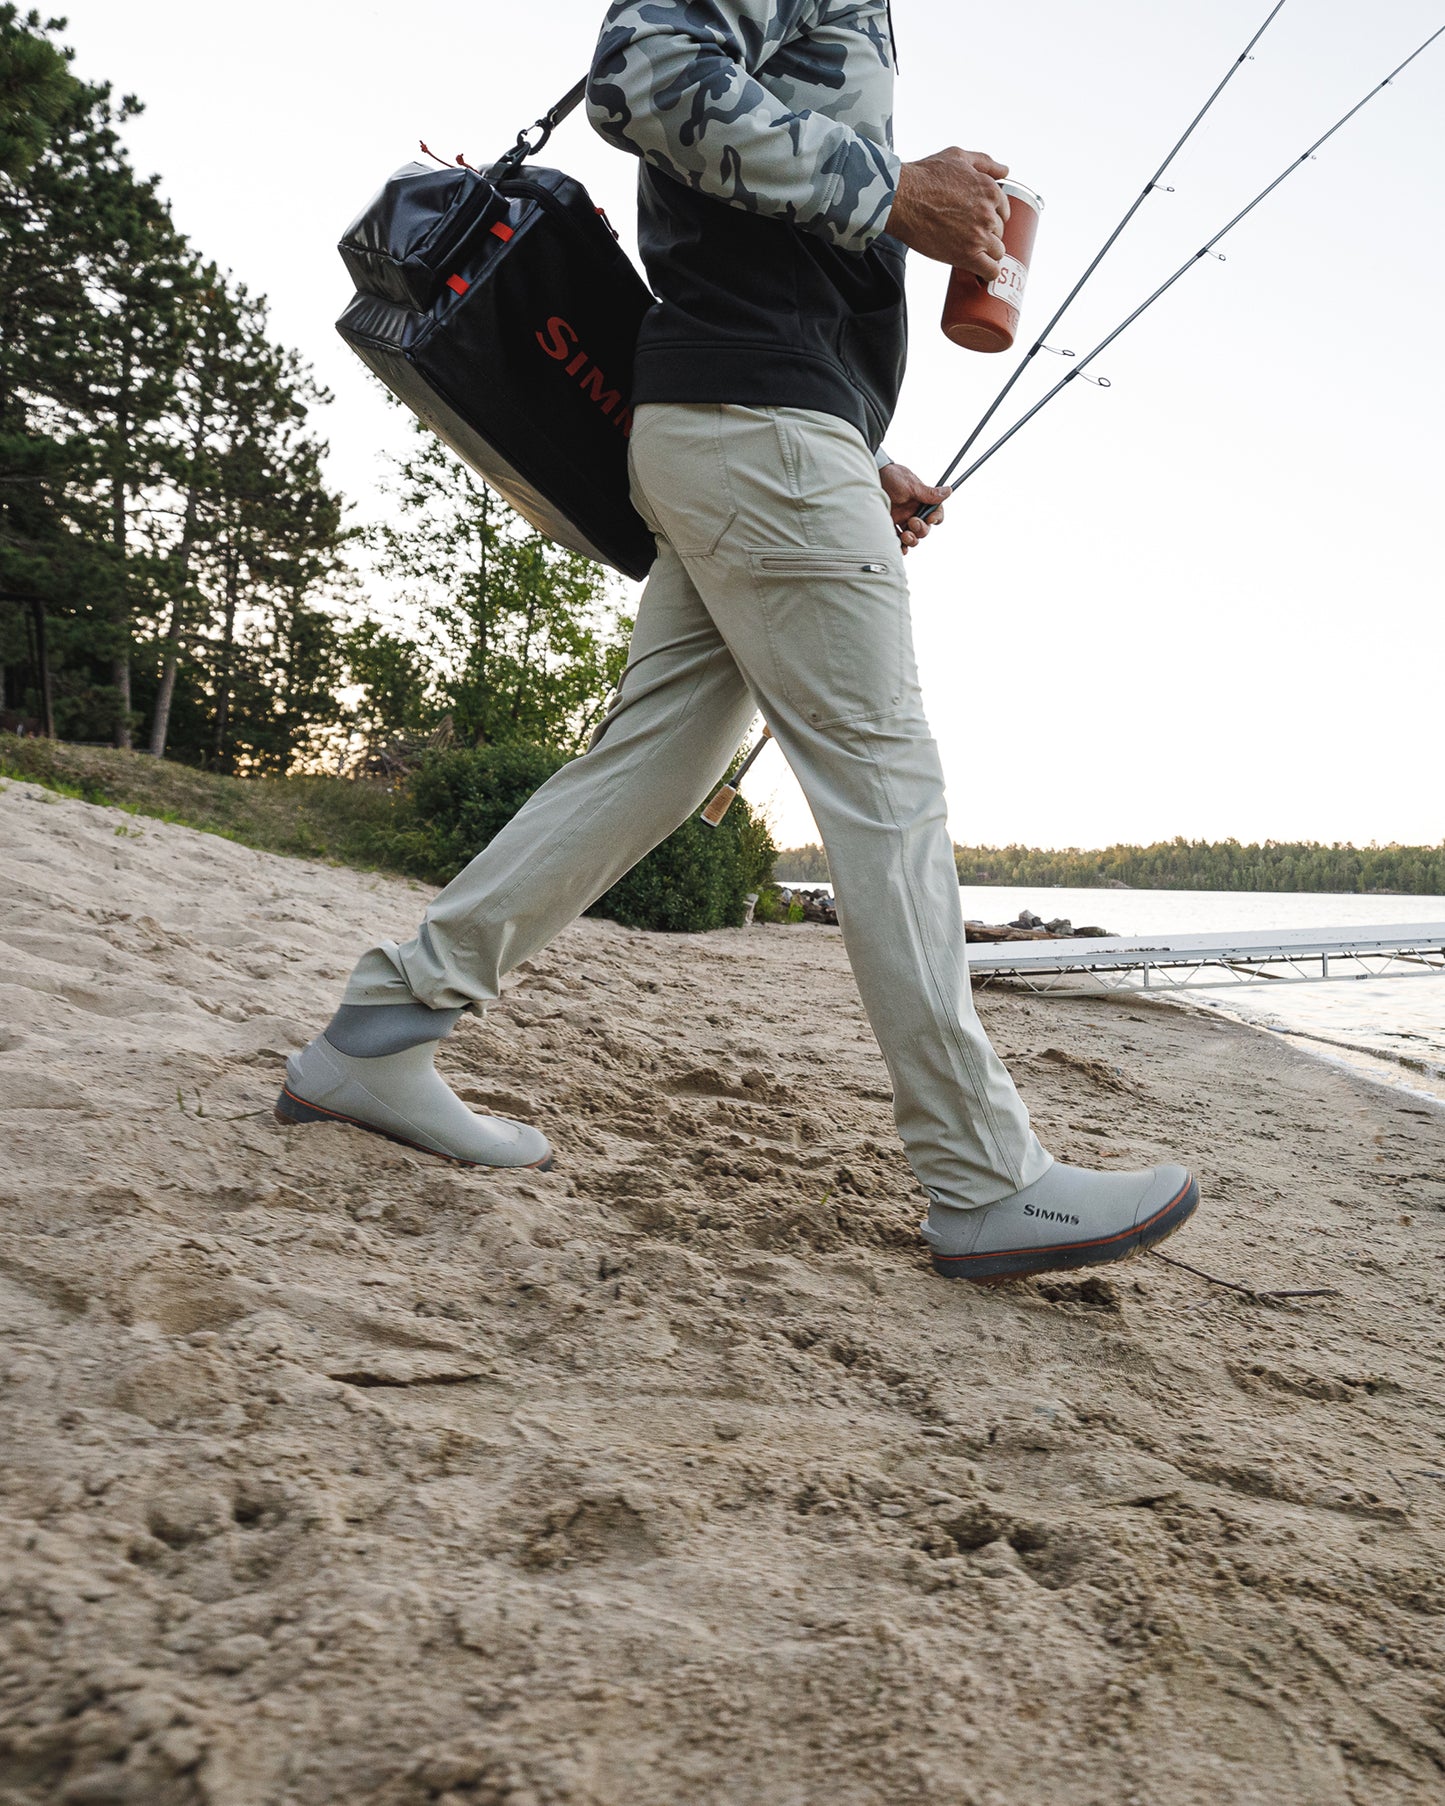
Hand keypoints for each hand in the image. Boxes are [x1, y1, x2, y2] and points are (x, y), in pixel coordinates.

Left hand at [879, 463, 950, 552]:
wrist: (871, 477)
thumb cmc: (892, 477)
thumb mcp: (911, 485)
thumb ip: (929, 493)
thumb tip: (949, 491)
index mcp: (922, 502)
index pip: (936, 513)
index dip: (936, 518)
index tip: (930, 519)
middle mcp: (914, 512)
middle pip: (925, 529)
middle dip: (921, 529)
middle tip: (912, 522)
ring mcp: (902, 520)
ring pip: (913, 537)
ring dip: (912, 540)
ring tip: (905, 535)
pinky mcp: (890, 526)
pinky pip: (898, 541)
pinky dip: (900, 546)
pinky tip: (900, 547)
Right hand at [886, 148, 1009, 280]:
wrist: (902, 199)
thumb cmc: (925, 176)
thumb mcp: (957, 156)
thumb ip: (985, 162)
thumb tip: (1004, 170)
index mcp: (990, 190)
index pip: (1003, 211)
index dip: (990, 217)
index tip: (976, 221)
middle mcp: (989, 213)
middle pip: (999, 232)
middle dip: (986, 234)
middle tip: (966, 235)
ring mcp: (979, 236)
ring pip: (997, 252)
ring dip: (986, 253)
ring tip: (969, 252)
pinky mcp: (967, 256)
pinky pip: (991, 271)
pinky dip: (988, 273)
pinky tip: (981, 272)